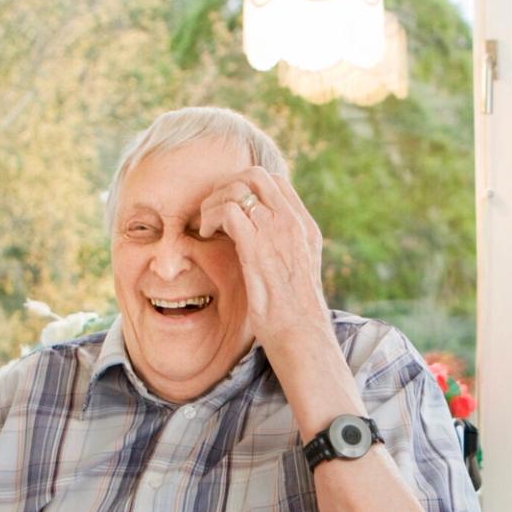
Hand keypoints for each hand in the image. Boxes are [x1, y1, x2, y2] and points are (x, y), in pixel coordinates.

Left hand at [198, 167, 328, 351]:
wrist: (302, 335)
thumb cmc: (295, 313)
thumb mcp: (297, 272)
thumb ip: (283, 249)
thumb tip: (259, 239)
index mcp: (305, 227)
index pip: (276, 182)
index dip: (247, 186)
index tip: (230, 207)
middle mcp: (293, 223)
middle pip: (255, 176)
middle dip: (227, 187)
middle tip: (214, 211)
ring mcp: (277, 232)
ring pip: (238, 189)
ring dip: (214, 202)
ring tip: (207, 225)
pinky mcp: (257, 248)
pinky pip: (229, 211)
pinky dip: (211, 217)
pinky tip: (206, 235)